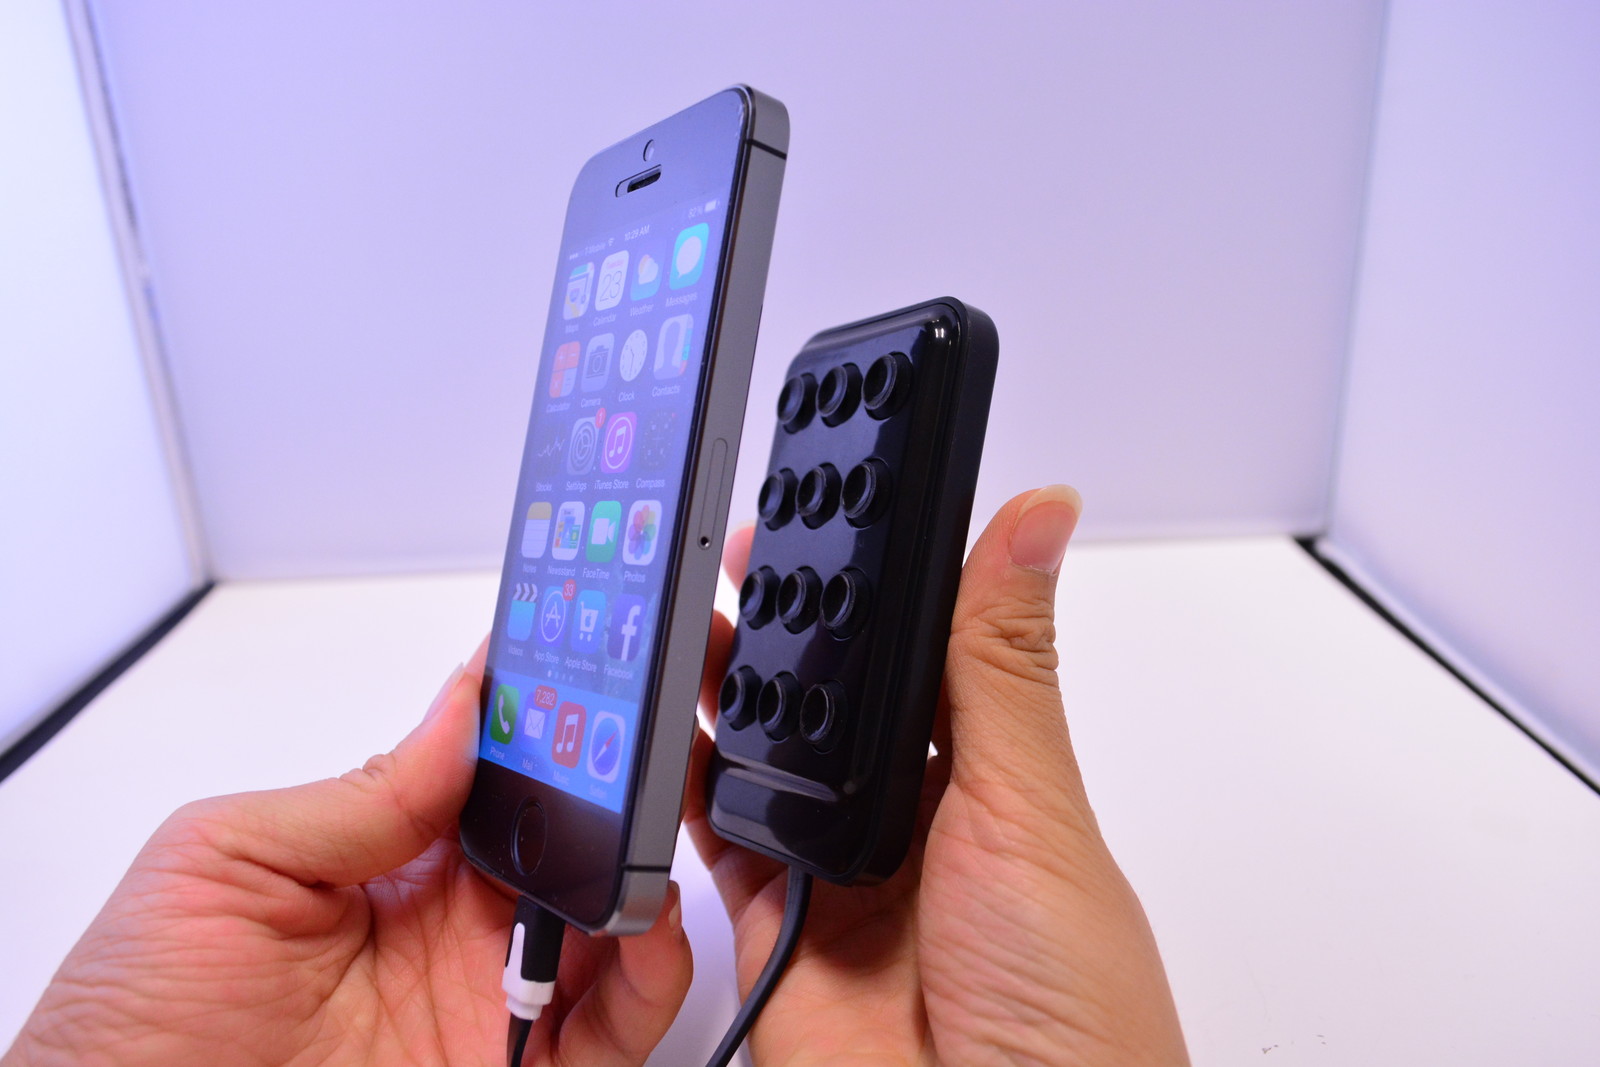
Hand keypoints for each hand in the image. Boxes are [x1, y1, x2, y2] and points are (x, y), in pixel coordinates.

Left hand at [4, 640, 690, 1066]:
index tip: (585, 660)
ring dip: (645, 864)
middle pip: (569, 832)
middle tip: (639, 742)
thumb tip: (459, 709)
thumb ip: (356, 792)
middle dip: (615, 778)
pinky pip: (615, 1023)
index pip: (494, 767)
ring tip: (650, 827)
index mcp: (387, 855)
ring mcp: (487, 997)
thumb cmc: (135, 1024)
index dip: (544, 713)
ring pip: (609, 918)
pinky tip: (647, 922)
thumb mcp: (222, 864)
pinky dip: (655, 971)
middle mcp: (451, 922)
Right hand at [685, 486, 1188, 1065]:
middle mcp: (915, 824)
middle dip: (785, 634)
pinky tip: (664, 735)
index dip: (876, 591)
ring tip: (684, 621)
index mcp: (991, 779)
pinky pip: (711, 843)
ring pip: (761, 761)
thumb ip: (1002, 662)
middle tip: (739, 557)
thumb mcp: (1031, 807)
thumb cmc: (1068, 1014)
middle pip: (831, 706)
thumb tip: (1040, 517)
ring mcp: (838, 876)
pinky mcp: (772, 929)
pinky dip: (682, 790)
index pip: (922, 658)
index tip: (834, 514)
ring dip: (723, 696)